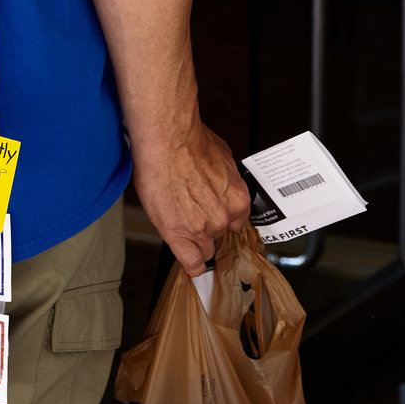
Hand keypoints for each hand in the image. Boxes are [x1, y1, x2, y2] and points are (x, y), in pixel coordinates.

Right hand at [130, 123, 249, 276]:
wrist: (167, 139)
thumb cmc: (189, 141)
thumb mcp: (222, 157)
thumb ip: (225, 180)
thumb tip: (220, 183)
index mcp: (237, 199)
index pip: (235, 223)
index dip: (221, 218)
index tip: (213, 216)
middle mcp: (223, 217)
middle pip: (219, 234)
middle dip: (206, 224)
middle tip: (190, 209)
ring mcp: (202, 229)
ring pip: (203, 247)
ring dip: (193, 236)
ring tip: (178, 216)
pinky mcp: (179, 235)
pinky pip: (191, 263)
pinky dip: (191, 264)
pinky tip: (188, 259)